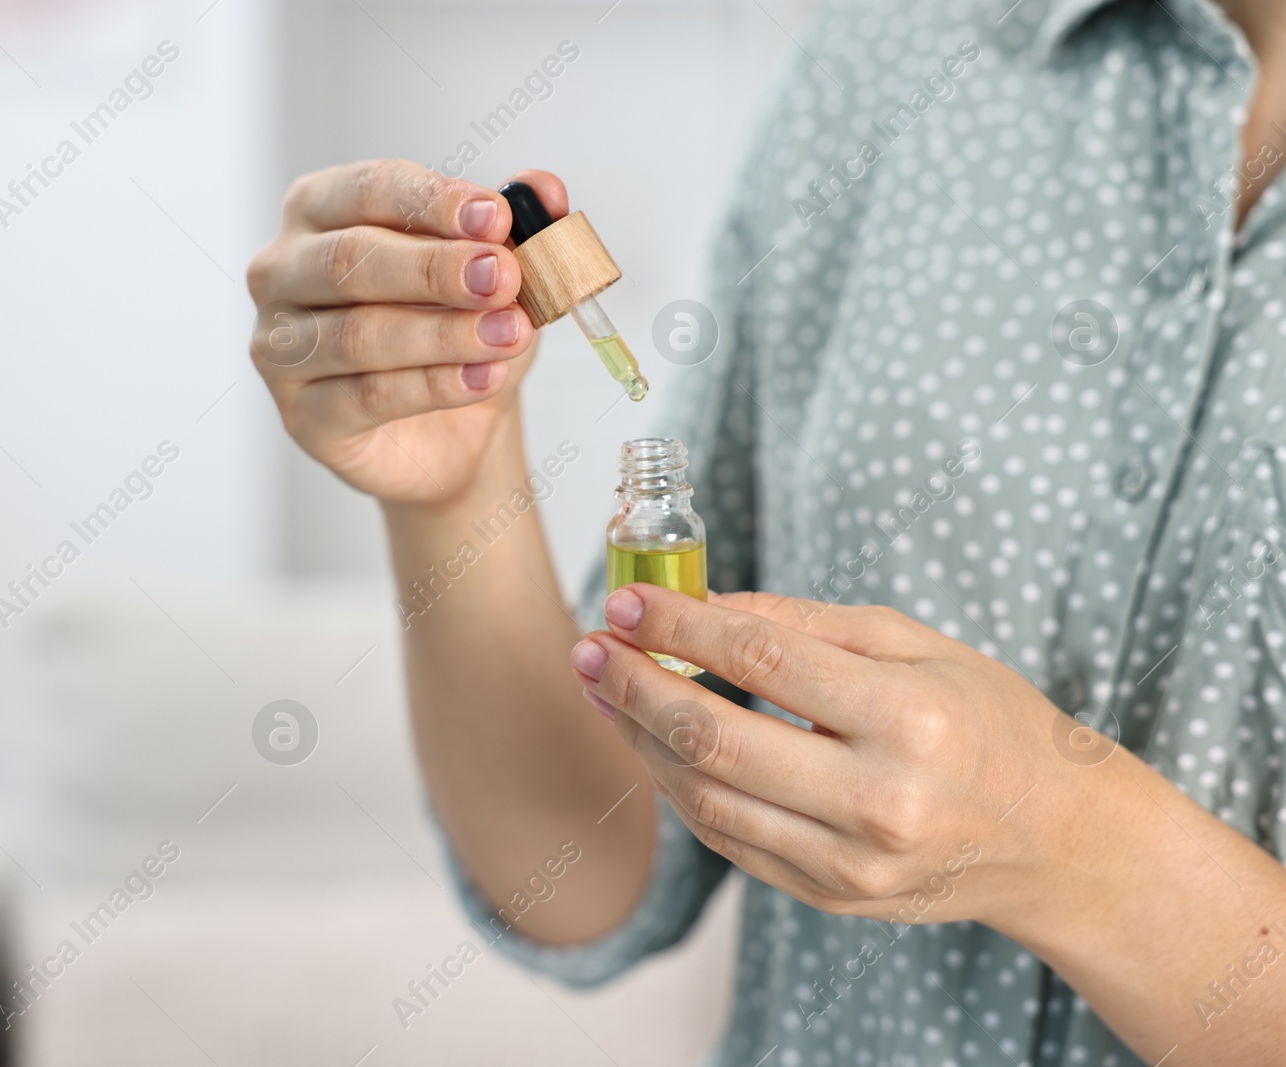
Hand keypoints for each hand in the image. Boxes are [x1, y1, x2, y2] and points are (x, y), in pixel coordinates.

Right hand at [247, 159, 563, 504]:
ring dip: (444, 333)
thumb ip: (515, 225)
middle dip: (435, 268)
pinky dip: (434, 386)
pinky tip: (484, 377)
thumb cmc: (457, 330)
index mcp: (318, 211)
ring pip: (359, 334)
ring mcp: (280, 348)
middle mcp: (282, 272)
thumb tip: (545, 191)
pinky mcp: (302, 417)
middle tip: (503, 277)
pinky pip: (367, 397)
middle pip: (350, 259)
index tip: (496, 217)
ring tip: (510, 333)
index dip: (432, 202)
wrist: (458, 429)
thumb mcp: (494, 270)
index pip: (366, 190)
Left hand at [569, 585, 1087, 931]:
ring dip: (640, 740)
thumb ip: (807, 622)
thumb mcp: (918, 646)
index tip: (626, 599)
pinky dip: (679, 789)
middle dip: (634, 688)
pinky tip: (655, 745)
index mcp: (907, 718)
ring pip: (706, 798)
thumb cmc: (990, 723)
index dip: (679, 625)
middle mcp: (877, 799)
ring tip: (607, 693)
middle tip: (590, 649)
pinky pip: (728, 840)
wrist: (1059, 841)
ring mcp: (851, 862)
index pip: (762, 658)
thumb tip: (705, 603)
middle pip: (715, 738)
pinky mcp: (831, 897)